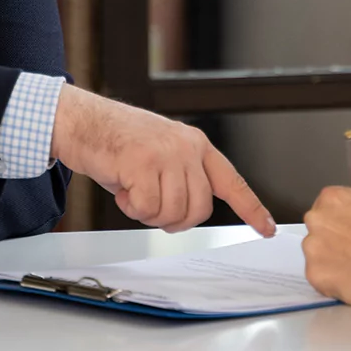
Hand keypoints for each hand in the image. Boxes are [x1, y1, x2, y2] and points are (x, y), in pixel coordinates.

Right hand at [50, 85, 276, 236]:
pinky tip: (123, 188)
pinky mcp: (142, 163)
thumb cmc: (118, 142)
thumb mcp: (162, 154)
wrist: (83, 121)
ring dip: (149, 213)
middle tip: (151, 208)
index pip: (232, 182)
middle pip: (199, 209)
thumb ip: (183, 177)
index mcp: (196, 145)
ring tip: (134, 191)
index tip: (267, 228)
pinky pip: (147, 208)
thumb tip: (190, 212)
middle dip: (174, 220)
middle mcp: (186, 147)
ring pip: (173, 212)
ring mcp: (166, 154)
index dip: (251, 208)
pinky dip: (132, 207)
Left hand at [301, 186, 350, 307]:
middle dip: (333, 236)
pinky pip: (320, 276)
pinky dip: (332, 280)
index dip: (344, 217)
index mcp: (333, 198)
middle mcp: (315, 220)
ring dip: (331, 258)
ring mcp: (312, 249)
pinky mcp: (314, 275)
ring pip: (317, 253)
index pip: (329, 205)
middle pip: (319, 228)